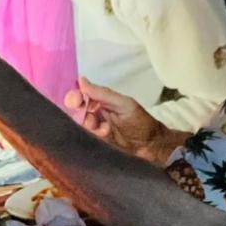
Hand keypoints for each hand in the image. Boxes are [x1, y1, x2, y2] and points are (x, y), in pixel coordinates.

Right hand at [64, 77, 186, 162]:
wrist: (152, 145)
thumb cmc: (141, 122)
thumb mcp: (124, 104)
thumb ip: (102, 93)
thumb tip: (81, 80)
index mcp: (100, 101)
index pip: (80, 96)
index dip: (74, 98)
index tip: (75, 101)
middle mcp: (94, 114)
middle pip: (76, 113)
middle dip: (82, 116)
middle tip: (92, 120)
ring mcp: (94, 130)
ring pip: (79, 127)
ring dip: (91, 127)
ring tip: (106, 129)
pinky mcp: (95, 143)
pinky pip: (85, 140)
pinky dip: (95, 137)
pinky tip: (107, 136)